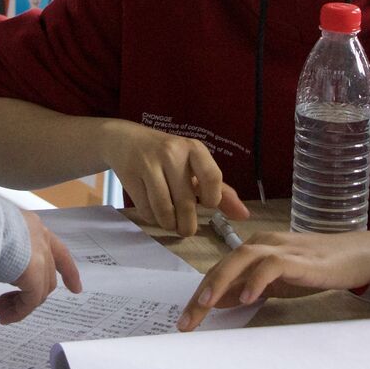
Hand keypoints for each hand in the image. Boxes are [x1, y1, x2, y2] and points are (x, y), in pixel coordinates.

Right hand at [0, 211, 83, 323]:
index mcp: (32, 226)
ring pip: (39, 290)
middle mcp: (41, 239)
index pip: (58, 250)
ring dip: (17, 304)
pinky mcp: (36, 275)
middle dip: (24, 294)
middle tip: (1, 303)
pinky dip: (18, 312)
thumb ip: (2, 249)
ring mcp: (41, 257)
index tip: (75, 288)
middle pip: (45, 276)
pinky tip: (4, 317)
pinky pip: (30, 301)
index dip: (68, 271)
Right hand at [101, 121, 249, 237]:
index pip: (213, 178)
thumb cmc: (167, 156)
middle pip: (186, 203)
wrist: (125, 139)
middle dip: (187, 225)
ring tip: (170, 222)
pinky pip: (146, 210)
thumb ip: (220, 191)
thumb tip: (244, 216)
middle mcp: (172, 153)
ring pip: (164, 210)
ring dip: (169, 224)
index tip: (206, 205)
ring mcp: (149, 163)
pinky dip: (153, 218)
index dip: (212, 200)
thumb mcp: (194, 166)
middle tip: (186, 228)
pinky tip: (153, 210)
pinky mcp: (130, 175)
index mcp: (194, 148)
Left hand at [176, 230, 369, 330]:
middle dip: (202, 294)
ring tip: (207, 305)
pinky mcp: (298, 258)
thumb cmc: (316, 268)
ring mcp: (280, 248)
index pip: (219, 271)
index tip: (185, 321)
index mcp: (254, 248)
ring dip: (221, 282)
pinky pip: (272, 265)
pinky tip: (248, 298)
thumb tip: (219, 301)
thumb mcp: (277, 281)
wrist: (357, 255)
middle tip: (187, 322)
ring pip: (241, 259)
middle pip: (223, 265)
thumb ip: (249, 286)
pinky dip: (257, 280)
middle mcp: (262, 243)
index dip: (200, 296)